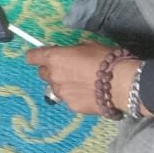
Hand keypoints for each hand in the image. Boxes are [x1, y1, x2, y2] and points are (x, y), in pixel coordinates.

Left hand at [26, 42, 142, 117]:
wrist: (121, 84)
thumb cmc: (105, 59)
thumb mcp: (89, 45)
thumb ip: (74, 50)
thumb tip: (72, 52)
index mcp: (55, 58)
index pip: (32, 57)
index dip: (35, 56)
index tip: (40, 56)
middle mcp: (54, 76)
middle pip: (43, 73)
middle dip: (51, 70)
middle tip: (66, 69)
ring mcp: (62, 93)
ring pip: (54, 88)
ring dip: (62, 84)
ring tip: (79, 83)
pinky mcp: (72, 106)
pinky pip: (68, 99)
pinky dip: (74, 96)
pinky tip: (88, 94)